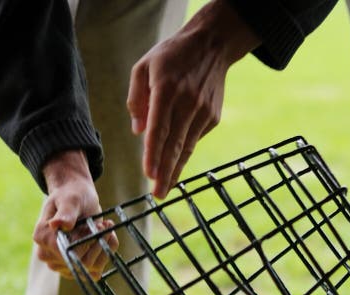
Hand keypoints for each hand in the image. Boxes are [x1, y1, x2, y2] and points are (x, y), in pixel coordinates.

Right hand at [33, 149, 116, 280]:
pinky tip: (107, 238)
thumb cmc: (72, 196)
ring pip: (91, 268)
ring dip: (104, 247)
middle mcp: (49, 256)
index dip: (88, 240)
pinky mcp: (76, 270)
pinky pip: (96, 271)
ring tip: (105, 227)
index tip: (99, 225)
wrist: (76, 198)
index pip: (69, 251)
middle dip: (97, 243)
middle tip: (104, 224)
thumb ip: (66, 213)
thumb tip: (56, 225)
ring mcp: (62, 266)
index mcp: (43, 238)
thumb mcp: (71, 200)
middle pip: (82, 262)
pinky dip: (106, 254)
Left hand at [127, 0, 259, 197]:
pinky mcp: (213, 117)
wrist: (212, 44)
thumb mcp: (144, 67)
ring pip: (187, 147)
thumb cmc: (171, 56)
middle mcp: (187, 103)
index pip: (159, 129)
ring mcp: (203, 112)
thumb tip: (138, 132)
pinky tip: (175, 162)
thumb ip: (136, 98)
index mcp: (166, 89)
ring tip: (166, 189)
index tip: (149, 174)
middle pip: (174, 145)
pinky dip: (184, 152)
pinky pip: (194, 138)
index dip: (154, 154)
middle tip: (158, 194)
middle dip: (165, 172)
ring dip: (175, 170)